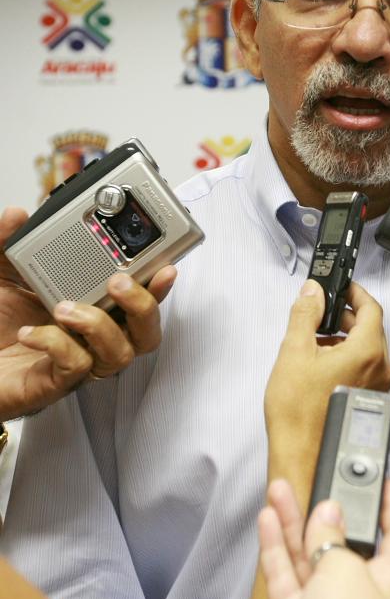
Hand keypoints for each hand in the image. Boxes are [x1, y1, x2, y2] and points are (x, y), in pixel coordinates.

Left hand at [0, 207, 175, 420]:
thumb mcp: (1, 274)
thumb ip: (7, 242)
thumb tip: (17, 215)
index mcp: (91, 309)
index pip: (139, 299)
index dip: (159, 286)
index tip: (165, 266)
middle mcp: (92, 339)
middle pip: (147, 332)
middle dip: (143, 306)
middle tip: (118, 284)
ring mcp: (78, 362)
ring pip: (121, 353)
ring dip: (100, 326)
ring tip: (66, 308)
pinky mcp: (55, 383)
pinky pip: (76, 367)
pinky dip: (57, 344)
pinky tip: (31, 332)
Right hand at [259, 478, 389, 598]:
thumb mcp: (345, 570)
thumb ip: (333, 537)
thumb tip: (327, 512)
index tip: (383, 481)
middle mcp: (359, 590)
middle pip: (345, 539)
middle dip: (330, 510)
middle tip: (318, 479)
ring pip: (309, 552)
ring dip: (294, 521)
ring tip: (280, 489)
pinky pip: (286, 572)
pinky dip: (275, 546)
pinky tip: (268, 520)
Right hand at [264, 280, 389, 488]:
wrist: (302, 456)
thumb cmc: (299, 415)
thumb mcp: (294, 352)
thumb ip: (305, 314)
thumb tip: (312, 292)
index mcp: (367, 352)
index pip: (372, 307)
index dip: (355, 292)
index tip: (342, 287)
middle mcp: (380, 369)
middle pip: (371, 327)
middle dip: (346, 315)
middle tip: (323, 311)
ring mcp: (378, 387)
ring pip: (368, 349)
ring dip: (345, 337)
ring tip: (316, 340)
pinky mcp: (370, 400)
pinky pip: (365, 368)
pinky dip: (347, 358)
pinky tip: (322, 364)